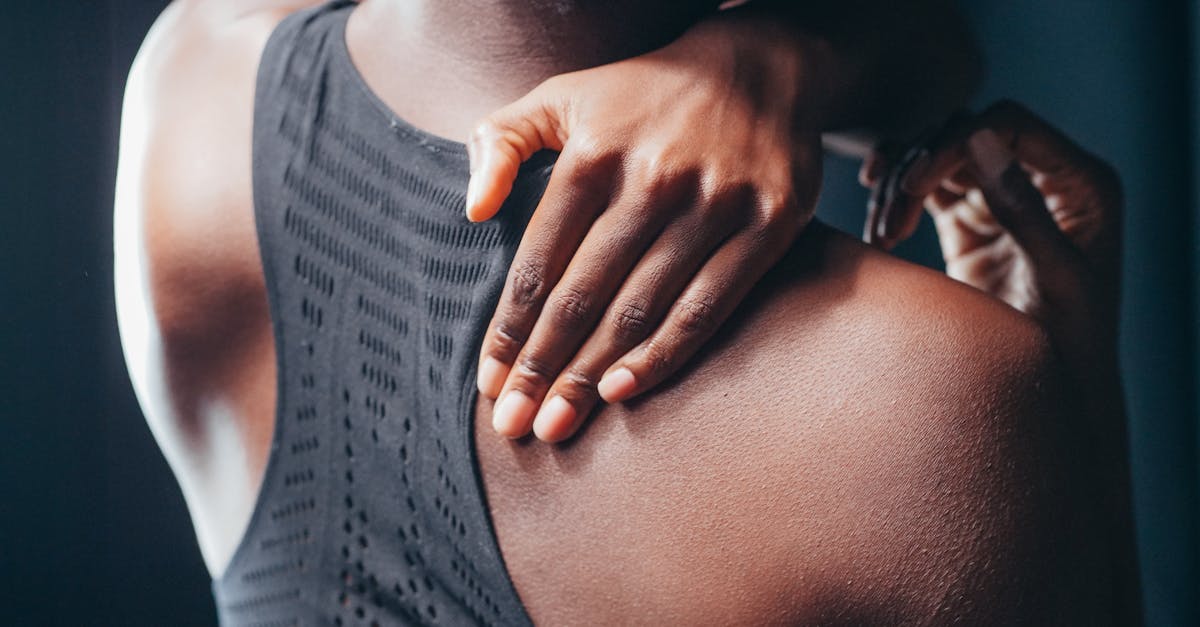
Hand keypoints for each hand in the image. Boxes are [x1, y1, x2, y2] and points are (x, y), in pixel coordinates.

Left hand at [465, 16, 823, 441]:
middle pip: (583, 294)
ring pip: (641, 308)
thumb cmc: (644, 94)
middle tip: (513, 425)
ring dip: (592, 374)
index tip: (487, 381)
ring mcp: (714, 203)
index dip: (509, 327)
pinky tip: (625, 391)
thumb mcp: (562, 95)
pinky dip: (666, 353)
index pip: (540, 258)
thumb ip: (502, 141)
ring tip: (556, 424)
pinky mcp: (769, 224)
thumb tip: (473, 211)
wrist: (761, 67)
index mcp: (594, 151)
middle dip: (542, 367)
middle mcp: (652, 179)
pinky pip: (709, 304)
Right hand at [862, 100, 1121, 378]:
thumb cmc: (1070, 343)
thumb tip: (979, 135)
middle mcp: (1044, 178)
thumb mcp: (1055, 275)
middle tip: (891, 222)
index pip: (1010, 126)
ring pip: (939, 157)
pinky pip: (927, 189)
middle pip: (966, 134)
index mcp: (1081, 181)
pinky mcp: (972, 219)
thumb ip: (1023, 206)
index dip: (954, 143)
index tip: (912, 186)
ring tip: (884, 237)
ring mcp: (1005, 196)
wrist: (1054, 393)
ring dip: (900, 187)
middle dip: (919, 169)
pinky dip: (896, 201)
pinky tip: (881, 233)